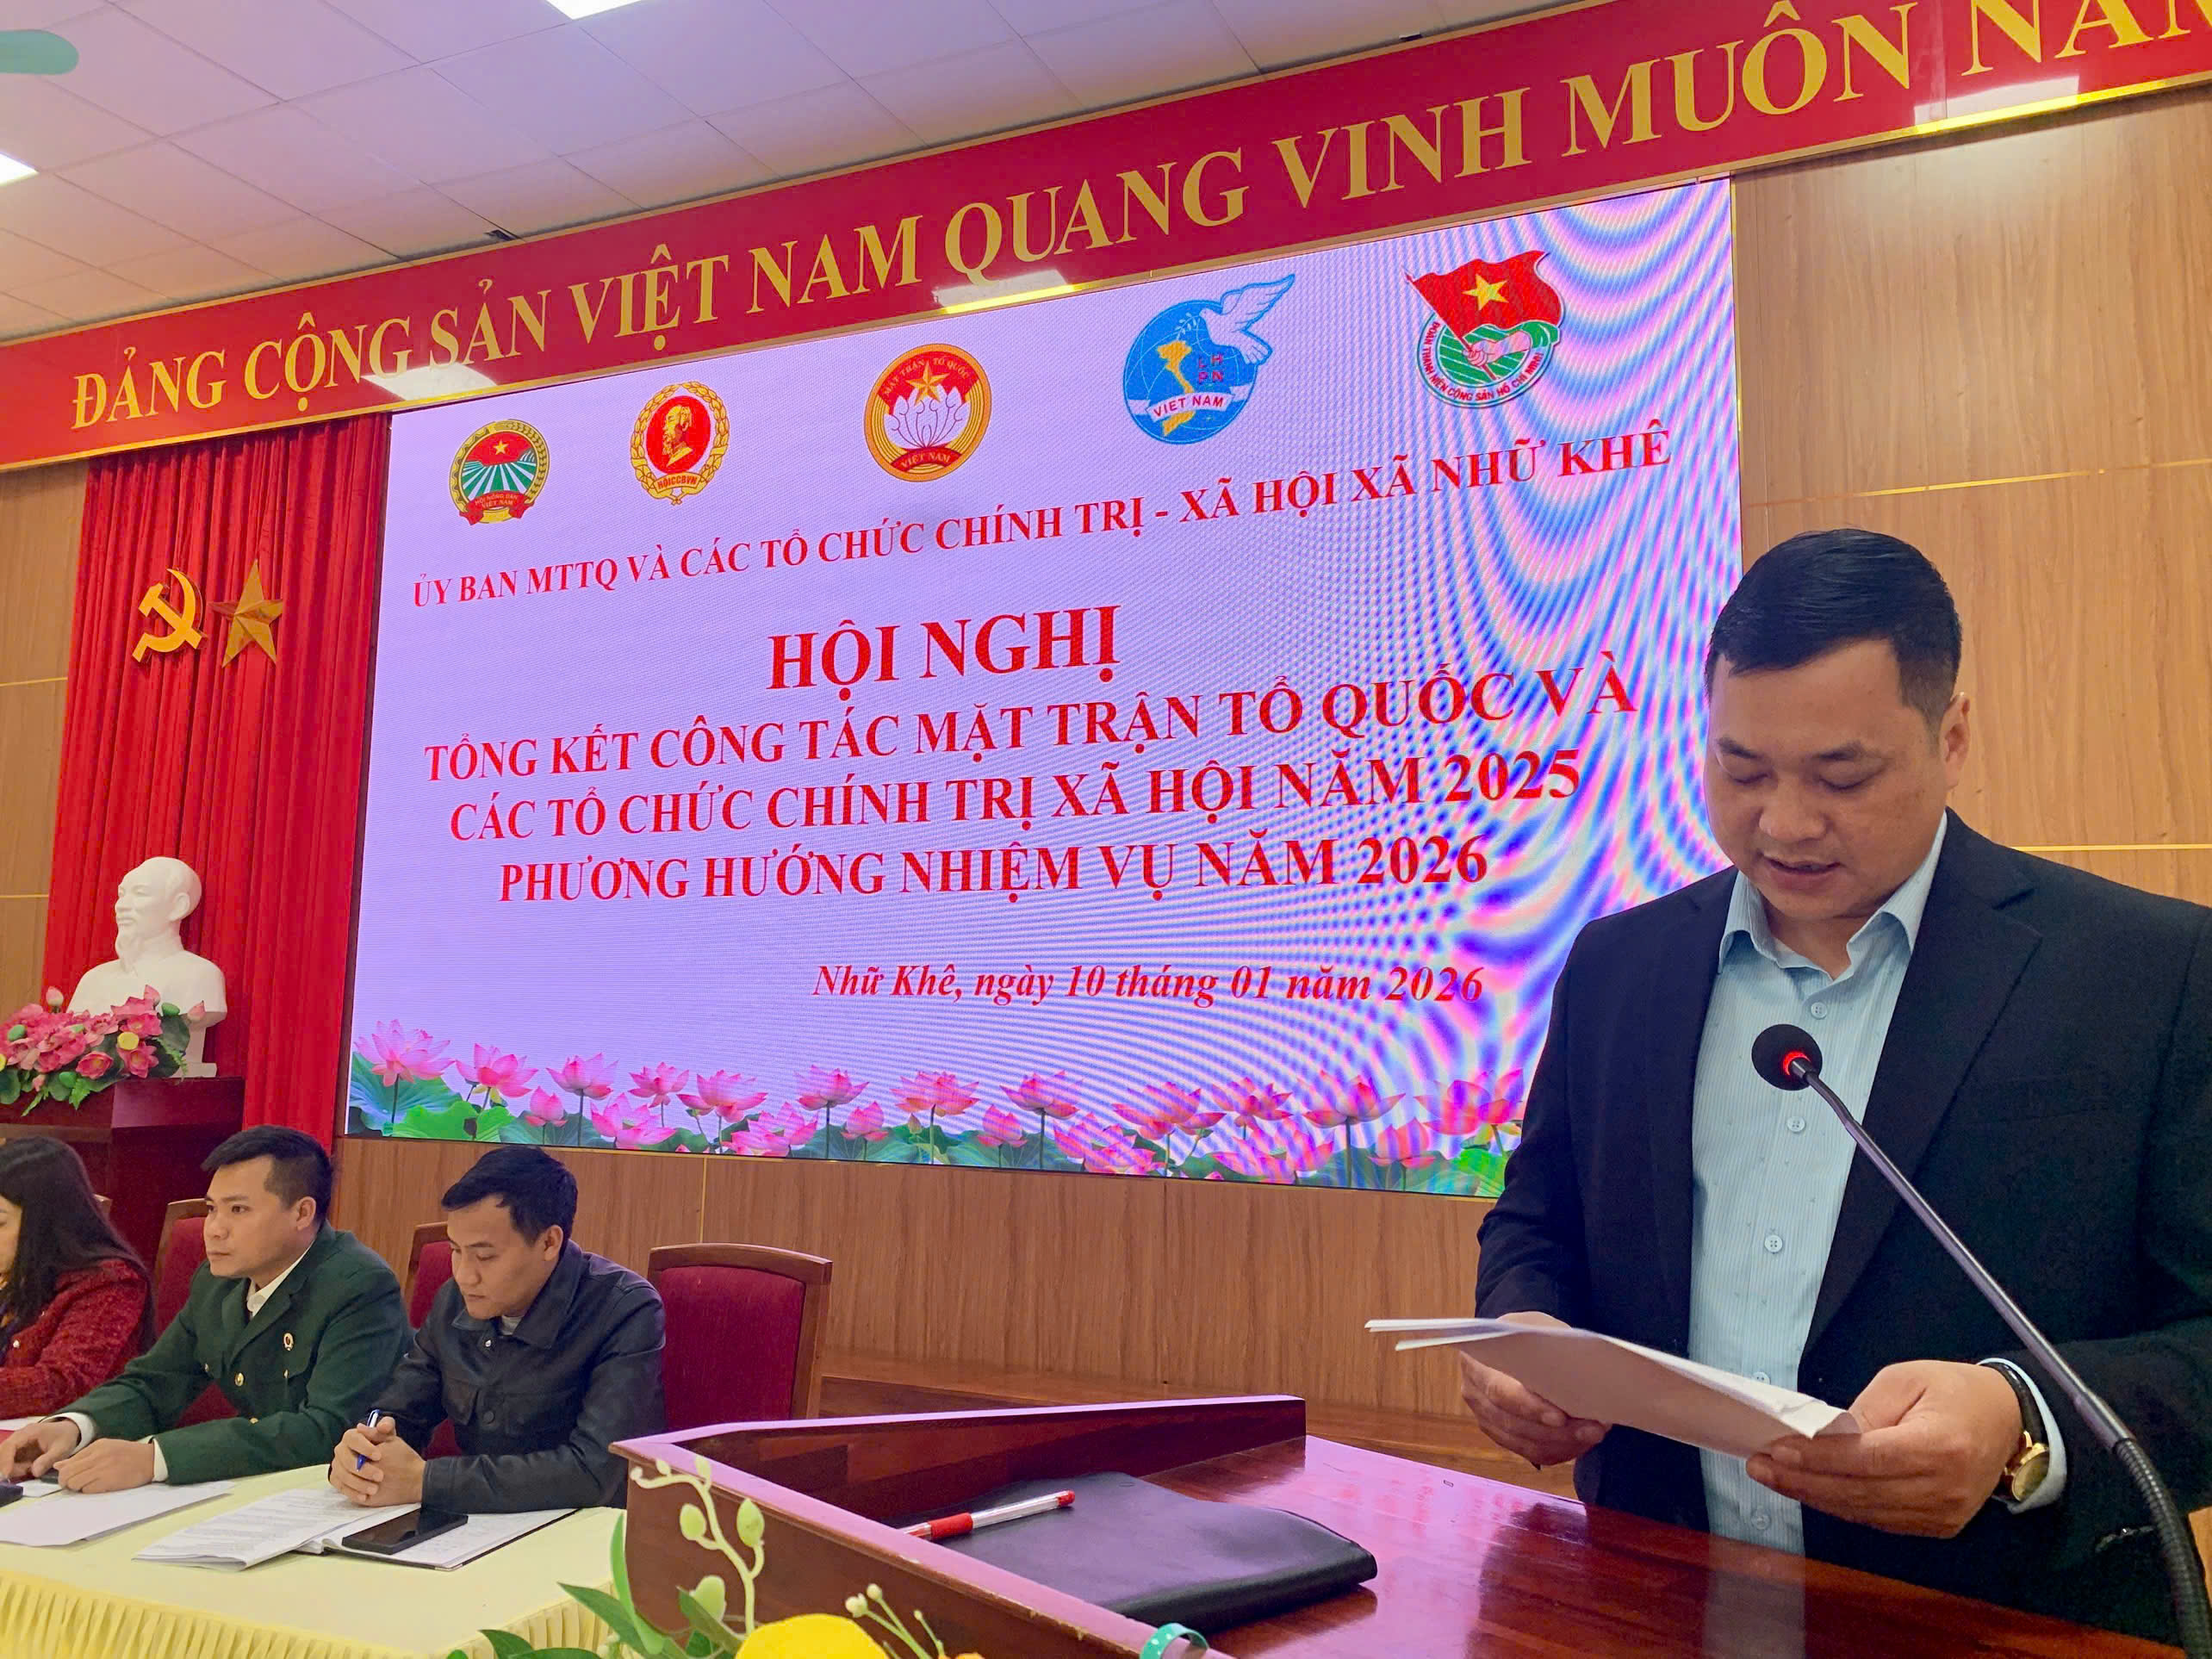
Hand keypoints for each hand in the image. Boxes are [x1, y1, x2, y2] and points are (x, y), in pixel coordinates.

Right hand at [0, 1418, 81, 1478]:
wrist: (68, 1431)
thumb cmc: (65, 1438)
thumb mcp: (62, 1449)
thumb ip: (48, 1460)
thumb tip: (34, 1472)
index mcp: (29, 1432)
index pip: (10, 1445)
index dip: (6, 1460)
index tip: (7, 1474)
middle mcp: (19, 1436)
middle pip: (3, 1452)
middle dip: (7, 1466)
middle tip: (23, 1473)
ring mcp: (17, 1443)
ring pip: (4, 1458)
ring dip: (12, 1467)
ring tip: (29, 1468)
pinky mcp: (18, 1450)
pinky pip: (9, 1461)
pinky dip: (15, 1468)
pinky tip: (28, 1468)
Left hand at [55, 1436, 155, 1492]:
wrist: (150, 1460)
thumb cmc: (128, 1454)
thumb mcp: (105, 1448)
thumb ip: (82, 1457)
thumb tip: (58, 1465)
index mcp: (96, 1447)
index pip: (69, 1463)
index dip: (64, 1474)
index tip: (68, 1478)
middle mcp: (97, 1456)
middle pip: (67, 1474)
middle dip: (66, 1483)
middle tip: (73, 1485)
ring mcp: (102, 1469)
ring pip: (75, 1483)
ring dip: (77, 1487)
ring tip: (88, 1485)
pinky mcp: (108, 1481)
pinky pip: (87, 1490)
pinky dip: (89, 1491)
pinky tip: (98, 1486)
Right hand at [328, 1417, 423, 1506]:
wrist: (386, 1463)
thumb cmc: (386, 1446)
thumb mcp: (389, 1435)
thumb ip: (387, 1426)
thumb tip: (381, 1426)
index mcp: (351, 1436)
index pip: (352, 1439)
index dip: (364, 1447)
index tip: (379, 1456)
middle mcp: (341, 1450)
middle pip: (346, 1460)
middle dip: (363, 1469)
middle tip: (380, 1476)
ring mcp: (337, 1466)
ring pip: (343, 1476)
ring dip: (358, 1483)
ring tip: (374, 1489)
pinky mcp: (337, 1480)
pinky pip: (341, 1487)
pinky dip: (352, 1493)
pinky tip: (365, 1497)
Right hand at [1458, 1310, 1609, 1467]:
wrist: (1512, 1344)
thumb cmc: (1527, 1334)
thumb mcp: (1535, 1327)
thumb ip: (1549, 1348)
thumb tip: (1580, 1373)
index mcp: (1476, 1362)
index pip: (1500, 1391)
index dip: (1530, 1407)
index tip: (1561, 1417)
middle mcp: (1474, 1394)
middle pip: (1514, 1424)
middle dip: (1558, 1431)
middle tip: (1594, 1428)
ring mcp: (1485, 1419)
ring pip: (1525, 1443)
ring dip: (1564, 1443)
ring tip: (1595, 1433)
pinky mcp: (1502, 1436)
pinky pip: (1532, 1452)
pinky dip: (1560, 1450)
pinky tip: (1582, 1440)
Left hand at [1747, 1360, 2020, 1537]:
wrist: (2010, 1420)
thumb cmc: (1956, 1390)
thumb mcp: (1906, 1379)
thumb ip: (1864, 1411)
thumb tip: (1821, 1438)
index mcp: (1939, 1447)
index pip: (1866, 1460)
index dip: (1818, 1459)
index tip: (1775, 1449)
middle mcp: (1943, 1489)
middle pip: (1859, 1493)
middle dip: (1802, 1481)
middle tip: (1758, 1466)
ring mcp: (1943, 1514)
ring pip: (1864, 1512)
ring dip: (1814, 1496)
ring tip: (1773, 1477)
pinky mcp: (1938, 1526)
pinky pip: (1878, 1520)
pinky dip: (1841, 1505)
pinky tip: (1810, 1489)